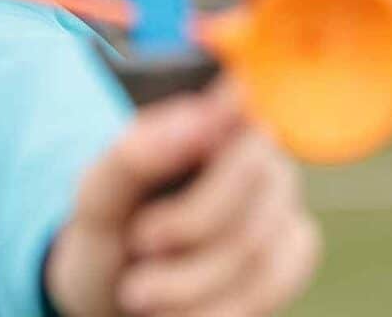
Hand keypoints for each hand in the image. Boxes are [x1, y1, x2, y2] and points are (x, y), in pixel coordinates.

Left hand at [47, 79, 320, 315]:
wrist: (118, 294)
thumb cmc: (112, 231)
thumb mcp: (96, 197)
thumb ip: (134, 155)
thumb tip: (199, 117)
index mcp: (206, 117)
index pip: (236, 96)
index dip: (222, 113)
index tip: (190, 151)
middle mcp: (256, 149)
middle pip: (251, 177)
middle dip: (186, 225)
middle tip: (137, 246)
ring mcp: (282, 198)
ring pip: (257, 242)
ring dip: (188, 282)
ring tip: (138, 293)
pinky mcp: (294, 250)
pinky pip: (273, 282)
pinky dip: (218, 308)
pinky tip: (179, 313)